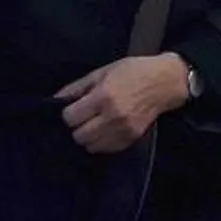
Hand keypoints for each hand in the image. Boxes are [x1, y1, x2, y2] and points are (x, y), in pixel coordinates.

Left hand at [56, 53, 190, 153]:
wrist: (165, 82)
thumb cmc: (133, 71)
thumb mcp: (103, 71)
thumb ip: (78, 87)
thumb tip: (56, 99)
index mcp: (103, 96)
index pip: (70, 118)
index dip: (69, 113)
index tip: (75, 108)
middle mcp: (112, 116)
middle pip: (78, 135)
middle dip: (78, 126)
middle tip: (85, 116)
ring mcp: (123, 130)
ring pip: (91, 146)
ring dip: (89, 136)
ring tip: (95, 124)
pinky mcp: (131, 138)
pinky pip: (106, 149)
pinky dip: (102, 142)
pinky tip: (106, 129)